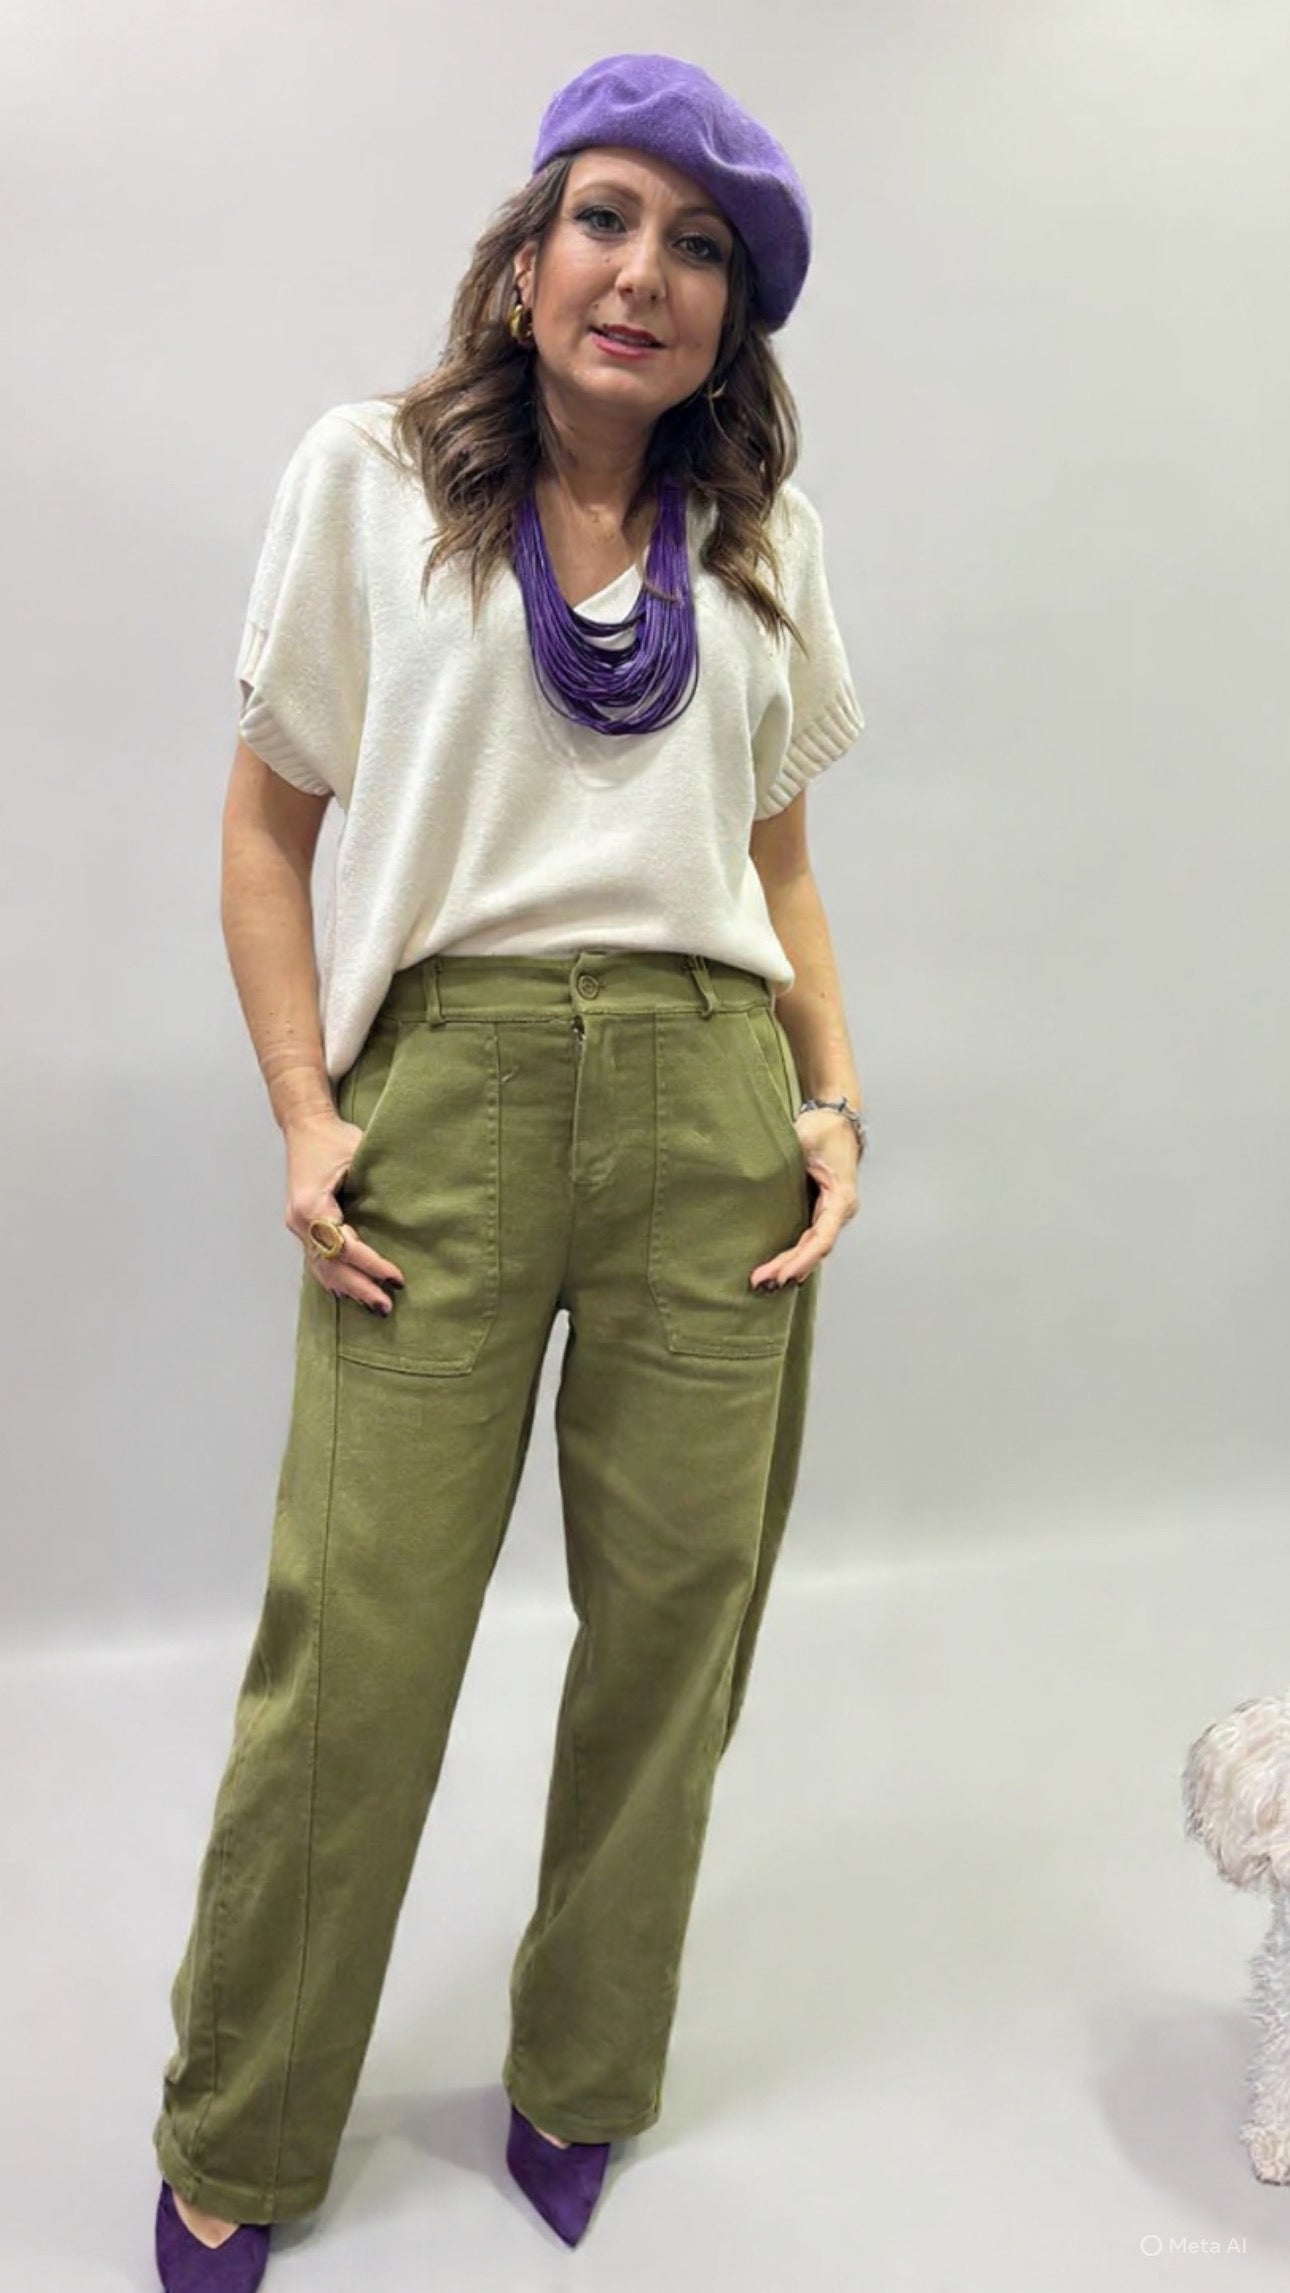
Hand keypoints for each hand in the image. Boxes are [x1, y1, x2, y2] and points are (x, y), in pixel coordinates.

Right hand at [284, 1111, 405, 1315]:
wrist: (305, 1125)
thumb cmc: (333, 1137)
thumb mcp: (358, 1154)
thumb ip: (376, 1185)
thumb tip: (405, 1215)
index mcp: (311, 1206)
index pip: (344, 1246)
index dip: (371, 1265)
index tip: (396, 1278)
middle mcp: (299, 1221)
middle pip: (330, 1265)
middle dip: (360, 1287)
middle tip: (386, 1306)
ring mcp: (298, 1225)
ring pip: (321, 1267)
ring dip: (348, 1288)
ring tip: (373, 1307)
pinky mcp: (302, 1225)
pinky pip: (317, 1258)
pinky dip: (333, 1278)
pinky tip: (348, 1293)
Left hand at [749, 1107, 860, 1291]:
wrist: (835, 1118)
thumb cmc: (823, 1127)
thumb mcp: (805, 1138)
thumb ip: (787, 1155)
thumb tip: (759, 1168)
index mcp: (841, 1198)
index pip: (822, 1238)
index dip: (801, 1259)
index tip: (781, 1275)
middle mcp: (841, 1210)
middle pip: (815, 1249)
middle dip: (789, 1268)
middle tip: (760, 1283)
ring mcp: (832, 1213)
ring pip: (813, 1248)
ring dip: (791, 1266)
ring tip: (764, 1283)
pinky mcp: (822, 1211)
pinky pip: (810, 1240)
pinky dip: (795, 1256)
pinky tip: (779, 1271)